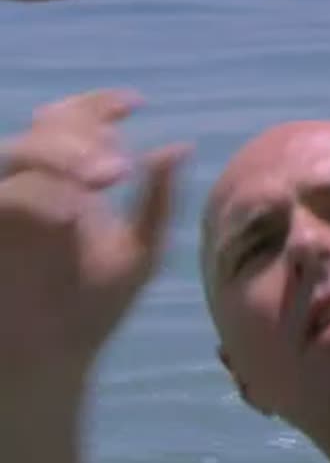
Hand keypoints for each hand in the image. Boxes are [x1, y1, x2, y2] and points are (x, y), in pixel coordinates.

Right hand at [0, 89, 187, 386]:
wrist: (51, 358)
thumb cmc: (91, 305)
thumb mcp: (139, 251)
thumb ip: (157, 200)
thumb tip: (179, 146)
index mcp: (69, 180)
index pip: (75, 122)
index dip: (100, 104)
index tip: (135, 104)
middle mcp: (30, 182)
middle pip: (43, 131)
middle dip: (80, 139)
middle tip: (117, 170)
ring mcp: (0, 204)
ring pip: (11, 155)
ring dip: (56, 161)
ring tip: (100, 184)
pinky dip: (25, 195)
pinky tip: (65, 212)